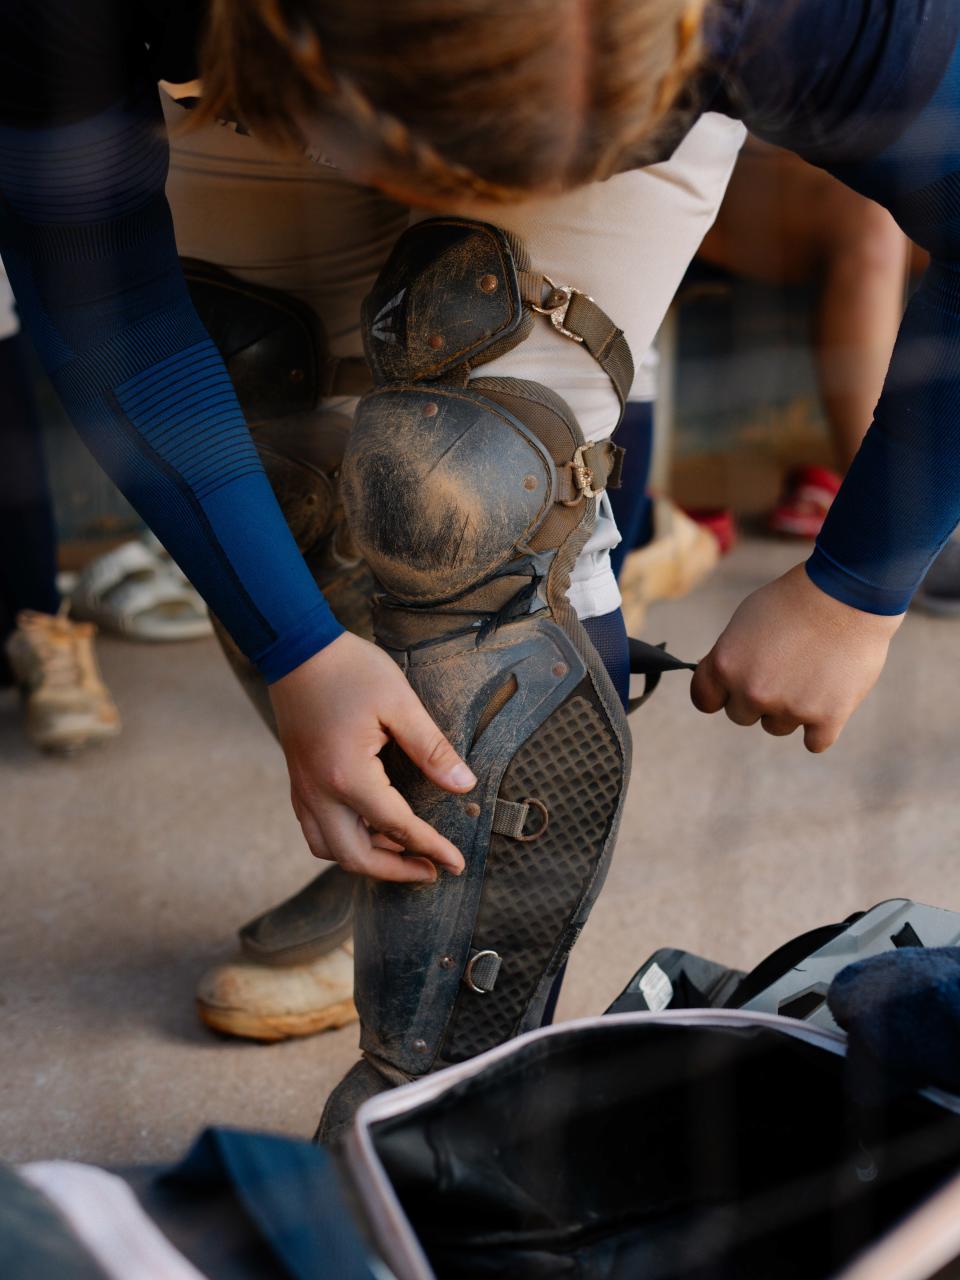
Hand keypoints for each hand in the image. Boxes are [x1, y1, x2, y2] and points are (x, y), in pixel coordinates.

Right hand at [269, 632, 475, 882]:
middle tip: (430, 870)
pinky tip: (367, 828)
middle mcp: (320, 792)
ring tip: (400, 851)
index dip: (431, 848)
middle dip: (395, 871)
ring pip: (328, 849)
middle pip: (355, 857)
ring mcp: (303, 788)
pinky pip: (315, 829)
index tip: (457, 863)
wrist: (296, 648)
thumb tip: (463, 785)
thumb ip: (432, 749)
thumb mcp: (400, 704)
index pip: (398, 827)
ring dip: (365, 859)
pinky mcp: (298, 779)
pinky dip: (341, 841)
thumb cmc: (350, 670)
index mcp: (349, 776)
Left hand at [691, 564, 902, 751]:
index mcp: (725, 666)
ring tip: (811, 674)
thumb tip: (718, 683)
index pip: (704, 700)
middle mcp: (752, 692)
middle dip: (758, 698)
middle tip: (784, 670)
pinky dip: (821, 726)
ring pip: (778, 726)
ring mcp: (790, 708)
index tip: (735, 686)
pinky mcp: (827, 718)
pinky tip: (828, 699)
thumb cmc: (793, 601)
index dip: (721, 692)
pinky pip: (814, 742)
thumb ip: (727, 657)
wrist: (847, 594)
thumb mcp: (744, 621)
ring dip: (790, 709)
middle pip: (742, 716)